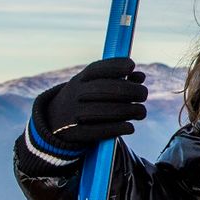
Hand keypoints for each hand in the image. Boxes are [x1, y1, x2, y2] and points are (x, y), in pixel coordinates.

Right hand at [33, 57, 147, 147]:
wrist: (55, 122)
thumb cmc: (85, 99)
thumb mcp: (94, 85)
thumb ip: (118, 79)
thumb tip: (140, 77)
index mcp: (80, 80)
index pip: (96, 69)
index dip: (115, 66)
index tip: (132, 66)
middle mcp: (74, 94)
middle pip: (103, 89)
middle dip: (128, 90)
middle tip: (144, 94)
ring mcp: (72, 114)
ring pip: (102, 111)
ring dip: (127, 110)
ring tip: (141, 112)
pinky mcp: (74, 133)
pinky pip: (97, 131)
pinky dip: (117, 128)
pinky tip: (130, 127)